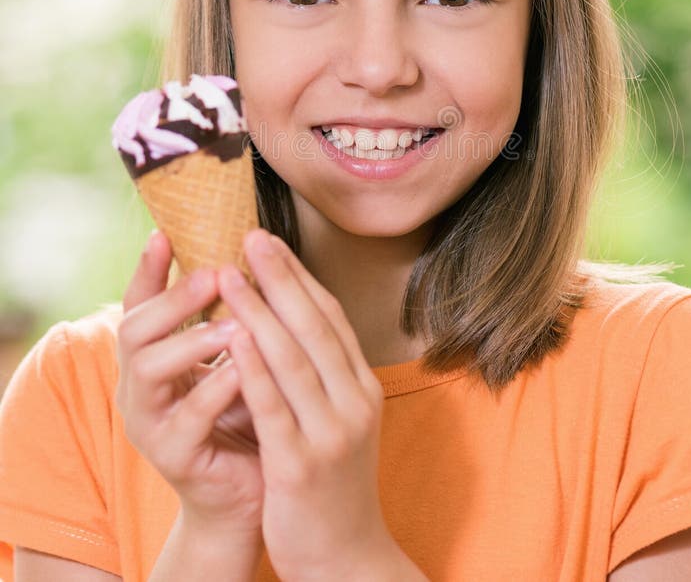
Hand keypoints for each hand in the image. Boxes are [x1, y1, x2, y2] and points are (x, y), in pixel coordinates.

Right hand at [115, 231, 264, 545]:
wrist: (254, 490)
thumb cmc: (249, 412)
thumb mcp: (237, 356)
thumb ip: (232, 315)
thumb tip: (251, 253)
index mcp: (153, 355)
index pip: (139, 304)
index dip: (147, 270)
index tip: (164, 234)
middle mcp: (140, 385)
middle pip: (134, 329)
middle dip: (175, 298)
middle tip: (216, 273)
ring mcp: (150, 422)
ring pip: (149, 370)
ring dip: (193, 340)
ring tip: (236, 323)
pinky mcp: (173, 456)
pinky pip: (187, 418)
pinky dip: (215, 389)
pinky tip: (244, 371)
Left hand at [218, 229, 393, 581]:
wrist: (346, 557)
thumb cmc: (334, 483)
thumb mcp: (342, 421)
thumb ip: (325, 375)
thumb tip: (291, 323)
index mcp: (362, 386)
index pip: (331, 318)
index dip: (301, 277)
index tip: (273, 243)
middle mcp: (354, 401)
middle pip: (315, 326)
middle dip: (282, 278)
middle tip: (253, 237)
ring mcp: (332, 432)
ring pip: (294, 358)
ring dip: (261, 311)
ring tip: (231, 275)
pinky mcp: (302, 464)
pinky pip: (274, 406)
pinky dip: (253, 368)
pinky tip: (233, 337)